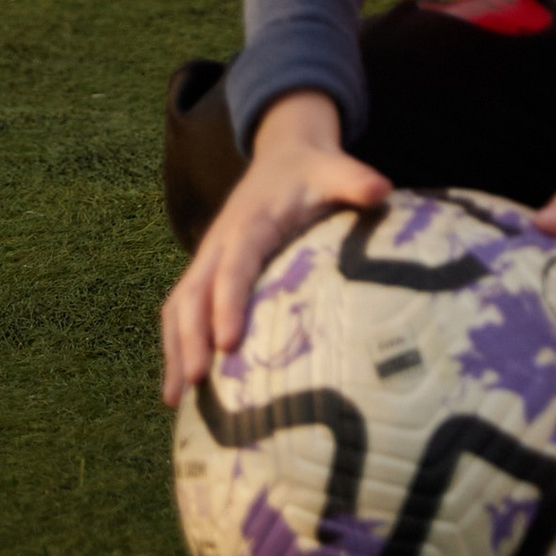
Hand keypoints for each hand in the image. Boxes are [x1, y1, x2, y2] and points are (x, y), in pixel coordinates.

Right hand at [160, 93, 390, 406]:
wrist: (283, 156)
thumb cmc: (312, 172)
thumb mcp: (334, 170)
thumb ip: (355, 180)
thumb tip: (382, 190)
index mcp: (250, 223)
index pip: (234, 266)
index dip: (228, 303)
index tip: (228, 343)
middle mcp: (220, 243)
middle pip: (194, 292)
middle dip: (190, 337)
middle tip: (196, 382)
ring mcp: (208, 259)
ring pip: (179, 305)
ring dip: (174, 348)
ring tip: (173, 399)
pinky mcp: (207, 273)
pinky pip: (181, 310)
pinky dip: (174, 345)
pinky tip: (178, 389)